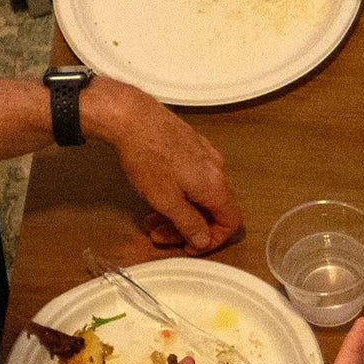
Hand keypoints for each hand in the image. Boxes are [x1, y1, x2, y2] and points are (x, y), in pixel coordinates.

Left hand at [87, 81, 239, 251]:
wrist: (132, 118)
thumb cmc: (147, 156)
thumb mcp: (165, 200)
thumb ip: (188, 223)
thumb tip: (203, 240)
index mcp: (214, 184)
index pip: (231, 221)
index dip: (213, 239)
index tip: (190, 245)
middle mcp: (216, 168)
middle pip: (212, 209)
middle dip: (186, 227)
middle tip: (159, 234)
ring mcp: (204, 154)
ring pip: (199, 194)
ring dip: (178, 211)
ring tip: (151, 218)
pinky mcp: (191, 145)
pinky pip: (192, 178)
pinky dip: (177, 193)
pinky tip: (155, 193)